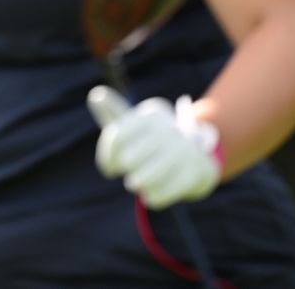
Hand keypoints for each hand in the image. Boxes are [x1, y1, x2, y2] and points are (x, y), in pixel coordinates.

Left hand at [86, 86, 221, 208]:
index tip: (109, 167)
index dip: (107, 157)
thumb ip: (113, 112)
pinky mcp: (194, 173)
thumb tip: (96, 95)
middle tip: (131, 172)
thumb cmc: (154, 141)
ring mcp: (183, 151)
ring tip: (138, 183)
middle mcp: (169, 129)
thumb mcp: (135, 124)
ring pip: (143, 179)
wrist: (198, 158)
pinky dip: (152, 198)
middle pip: (128, 160)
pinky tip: (151, 195)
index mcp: (151, 115)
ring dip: (137, 184)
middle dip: (125, 170)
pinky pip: (160, 194)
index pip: (115, 138)